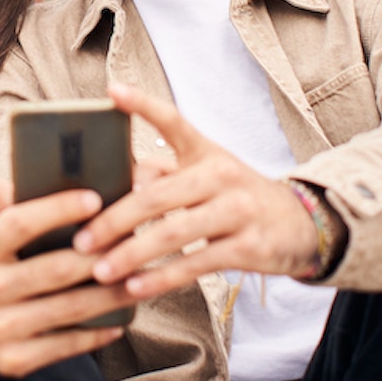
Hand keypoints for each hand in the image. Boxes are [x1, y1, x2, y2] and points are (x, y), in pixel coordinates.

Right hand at [0, 181, 130, 376]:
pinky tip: (120, 319)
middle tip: (134, 242)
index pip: (18, 223)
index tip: (96, 198)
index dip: (58, 209)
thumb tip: (15, 181)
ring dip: (111, 294)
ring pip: (69, 309)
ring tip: (140, 279)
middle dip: (100, 255)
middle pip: (54, 269)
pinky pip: (67, 345)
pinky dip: (99, 331)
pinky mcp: (13, 360)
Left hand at [74, 84, 319, 299]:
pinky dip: (162, 278)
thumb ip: (163, 172)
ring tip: (98, 270)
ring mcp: (237, 210)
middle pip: (157, 195)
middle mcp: (221, 175)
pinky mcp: (248, 247)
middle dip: (114, 219)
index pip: (173, 121)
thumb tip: (116, 178)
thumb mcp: (205, 174)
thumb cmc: (234, 197)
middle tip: (80, 239)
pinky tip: (134, 289)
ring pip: (174, 232)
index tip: (112, 91)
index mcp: (206, 151)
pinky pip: (196, 264)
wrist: (300, 225)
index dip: (143, 104)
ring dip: (132, 254)